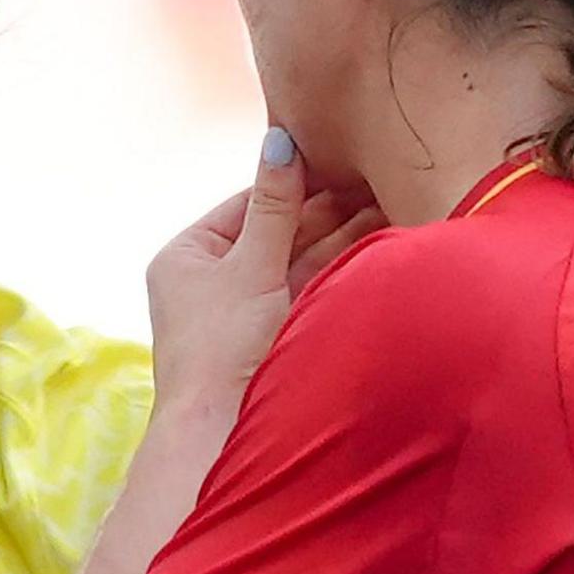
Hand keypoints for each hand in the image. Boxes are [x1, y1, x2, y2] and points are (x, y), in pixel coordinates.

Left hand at [145, 129, 382, 417]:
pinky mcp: (276, 334)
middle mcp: (212, 280)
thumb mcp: (250, 265)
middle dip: (325, 209)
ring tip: (387, 200)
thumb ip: (274, 205)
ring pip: (298, 260)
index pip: (246, 203)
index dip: (292, 181)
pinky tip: (376, 241)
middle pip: (276, 231)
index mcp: (186, 256)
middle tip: (374, 174)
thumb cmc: (223, 346)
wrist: (223, 433)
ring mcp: (245, 309)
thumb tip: (280, 139)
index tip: (335, 155)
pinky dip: (339, 267)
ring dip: (340, 235)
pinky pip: (309, 288)